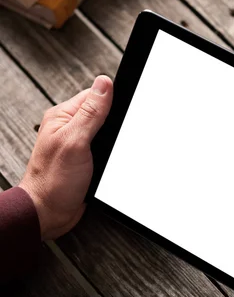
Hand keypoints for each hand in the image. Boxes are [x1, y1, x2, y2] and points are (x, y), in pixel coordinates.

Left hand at [19, 76, 113, 240]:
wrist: (49, 213)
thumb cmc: (53, 180)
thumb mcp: (75, 141)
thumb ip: (91, 112)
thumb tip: (104, 83)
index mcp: (63, 116)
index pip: (96, 95)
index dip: (113, 101)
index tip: (122, 115)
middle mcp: (70, 127)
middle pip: (105, 113)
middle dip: (116, 125)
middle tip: (109, 142)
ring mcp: (79, 143)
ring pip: (109, 132)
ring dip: (115, 142)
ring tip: (107, 155)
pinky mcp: (87, 159)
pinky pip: (107, 149)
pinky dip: (113, 154)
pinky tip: (109, 162)